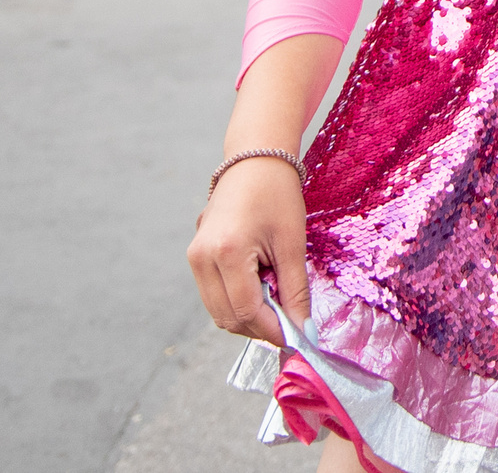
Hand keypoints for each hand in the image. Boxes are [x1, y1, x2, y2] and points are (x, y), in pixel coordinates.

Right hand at [186, 155, 308, 343]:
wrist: (254, 160)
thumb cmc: (277, 194)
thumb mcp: (292, 243)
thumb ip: (295, 291)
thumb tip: (303, 330)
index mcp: (226, 253)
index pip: (247, 312)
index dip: (273, 330)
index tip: (298, 338)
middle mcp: (201, 259)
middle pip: (228, 318)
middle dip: (260, 327)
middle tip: (291, 322)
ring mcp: (194, 258)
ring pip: (218, 311)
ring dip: (248, 317)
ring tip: (278, 300)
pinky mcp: (195, 256)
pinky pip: (214, 295)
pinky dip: (237, 301)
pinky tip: (262, 288)